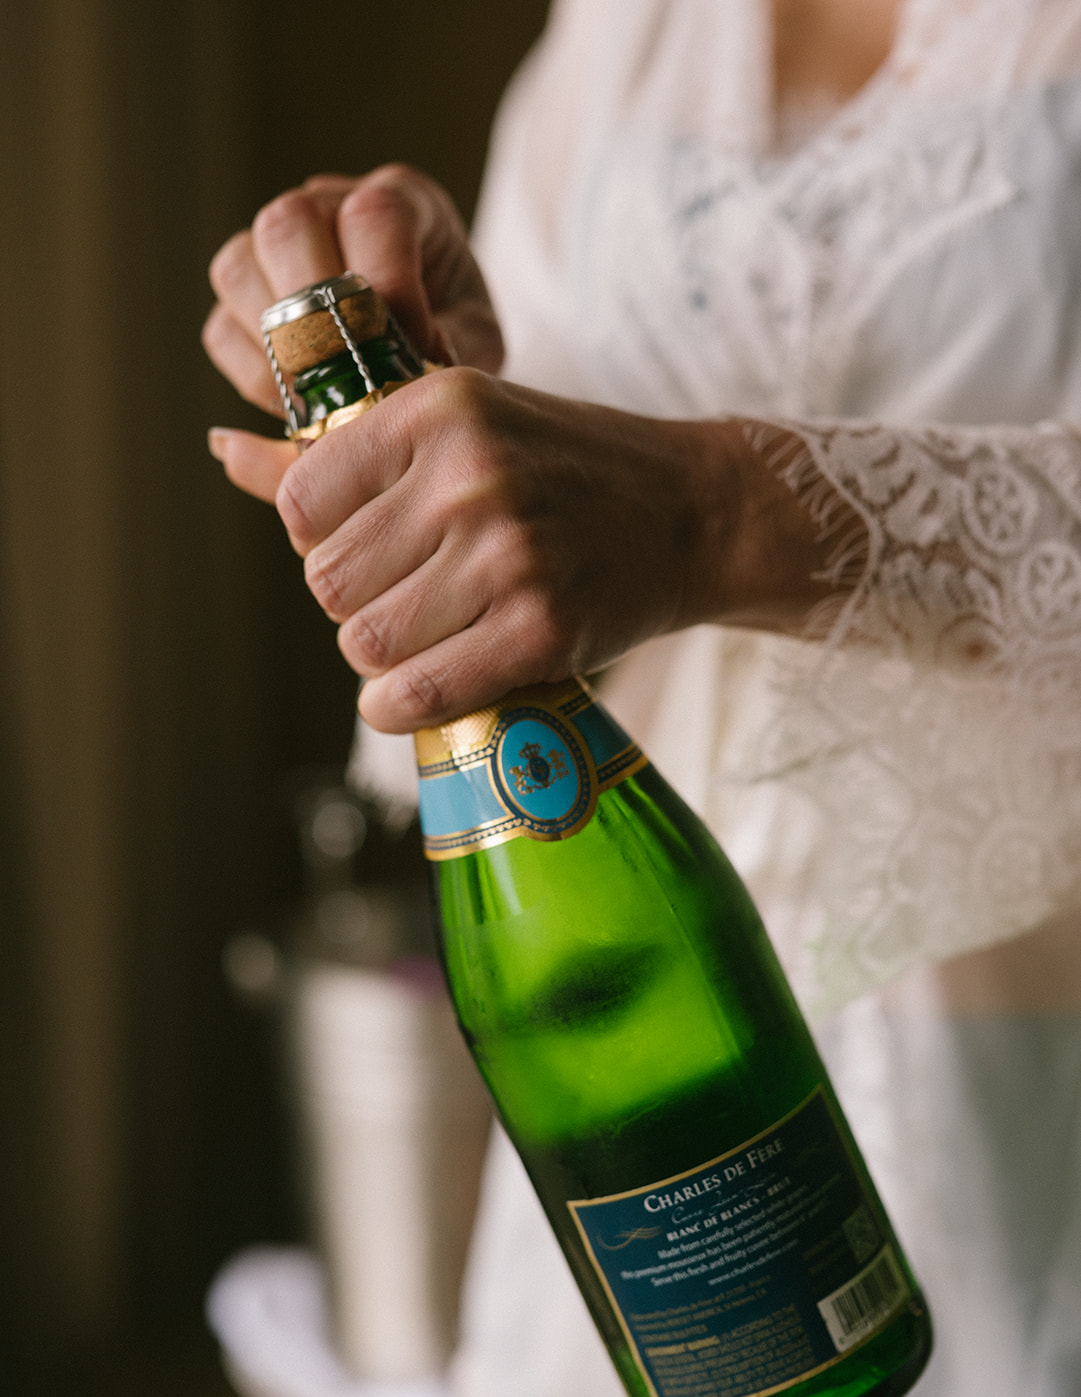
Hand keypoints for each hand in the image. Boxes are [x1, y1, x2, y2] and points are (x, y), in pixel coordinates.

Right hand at [203, 165, 503, 497]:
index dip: (390, 283)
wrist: (436, 341)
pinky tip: (304, 402)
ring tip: (327, 395)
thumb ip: (453, 350)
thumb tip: (398, 380)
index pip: (375, 214)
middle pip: (288, 224)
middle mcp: (327, 206)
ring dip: (280, 345)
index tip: (418, 346)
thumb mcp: (477, 339)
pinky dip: (256, 375)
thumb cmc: (457, 332)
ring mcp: (275, 247)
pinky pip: (222, 331)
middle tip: (357, 373)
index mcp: (401, 199)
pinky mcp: (246, 299)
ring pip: (238, 270)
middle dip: (319, 310)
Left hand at [263, 366, 735, 732]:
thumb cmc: (566, 468)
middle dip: (355, 604)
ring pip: (365, 643)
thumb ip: (344, 448)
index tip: (372, 547)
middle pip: (328, 582)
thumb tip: (220, 450)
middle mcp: (468, 476)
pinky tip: (410, 698)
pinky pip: (418, 692)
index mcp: (438, 409)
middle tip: (408, 600)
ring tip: (427, 640)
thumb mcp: (462, 423)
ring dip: (381, 659)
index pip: (303, 504)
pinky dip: (399, 708)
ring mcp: (507, 556)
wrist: (694, 511)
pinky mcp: (540, 630)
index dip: (326, 540)